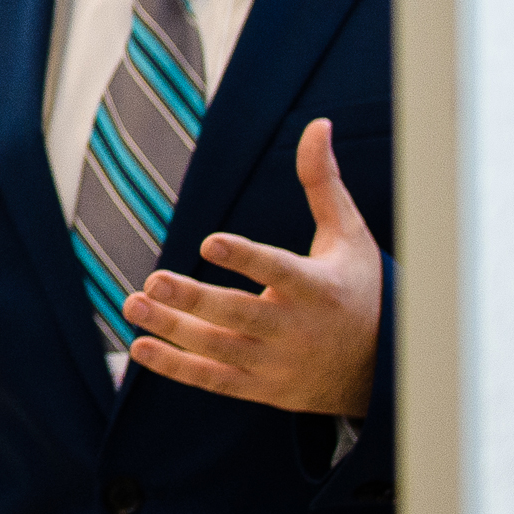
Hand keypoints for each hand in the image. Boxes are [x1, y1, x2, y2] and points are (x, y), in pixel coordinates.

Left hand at [123, 119, 381, 417]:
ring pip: (219, 349)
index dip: (247, 259)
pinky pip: (213, 380)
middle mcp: (298, 330)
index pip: (280, 272)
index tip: (209, 242)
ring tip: (131, 304)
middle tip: (152, 280)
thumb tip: (318, 124)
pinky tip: (138, 346)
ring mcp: (279, 365)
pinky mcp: (263, 389)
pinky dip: (175, 367)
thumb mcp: (349, 236)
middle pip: (240, 316)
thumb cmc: (359, 288)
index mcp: (321, 288)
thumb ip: (323, 183)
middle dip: (194, 300)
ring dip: (172, 329)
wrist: (382, 370)